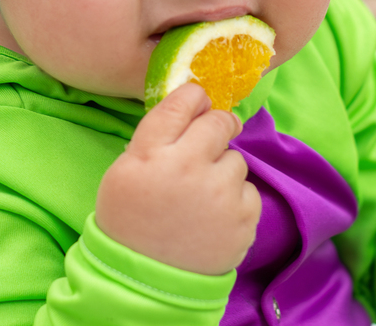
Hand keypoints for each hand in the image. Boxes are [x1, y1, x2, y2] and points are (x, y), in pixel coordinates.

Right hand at [95, 83, 259, 274]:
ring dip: (224, 169)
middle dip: (215, 126)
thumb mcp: (126, 169)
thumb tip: (195, 99)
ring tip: (201, 195)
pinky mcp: (244, 217)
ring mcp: (221, 193)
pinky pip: (249, 189)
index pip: (184, 101)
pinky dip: (236, 199)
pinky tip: (214, 215)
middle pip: (219, 122)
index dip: (194, 97)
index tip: (197, 102)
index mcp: (153, 153)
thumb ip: (158, 132)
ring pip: (236, 158)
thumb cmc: (132, 217)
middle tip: (205, 144)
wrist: (146, 278)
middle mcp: (189, 166)